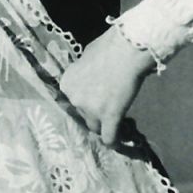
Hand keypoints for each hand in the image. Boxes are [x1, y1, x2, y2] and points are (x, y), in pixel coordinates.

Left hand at [59, 27, 156, 145]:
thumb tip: (90, 76)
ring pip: (95, 127)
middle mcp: (74, 99)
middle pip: (83, 115)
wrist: (126, 49)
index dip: (85, 104)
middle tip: (109, 110)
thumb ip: (84, 73)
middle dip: (95, 114)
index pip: (73, 102)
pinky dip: (116, 143)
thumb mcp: (86, 58)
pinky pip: (110, 138)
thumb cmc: (109, 47)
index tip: (96, 103)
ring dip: (105, 126)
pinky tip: (123, 145)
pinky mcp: (110, 116)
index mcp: (66, 84)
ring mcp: (91, 109)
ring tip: (119, 124)